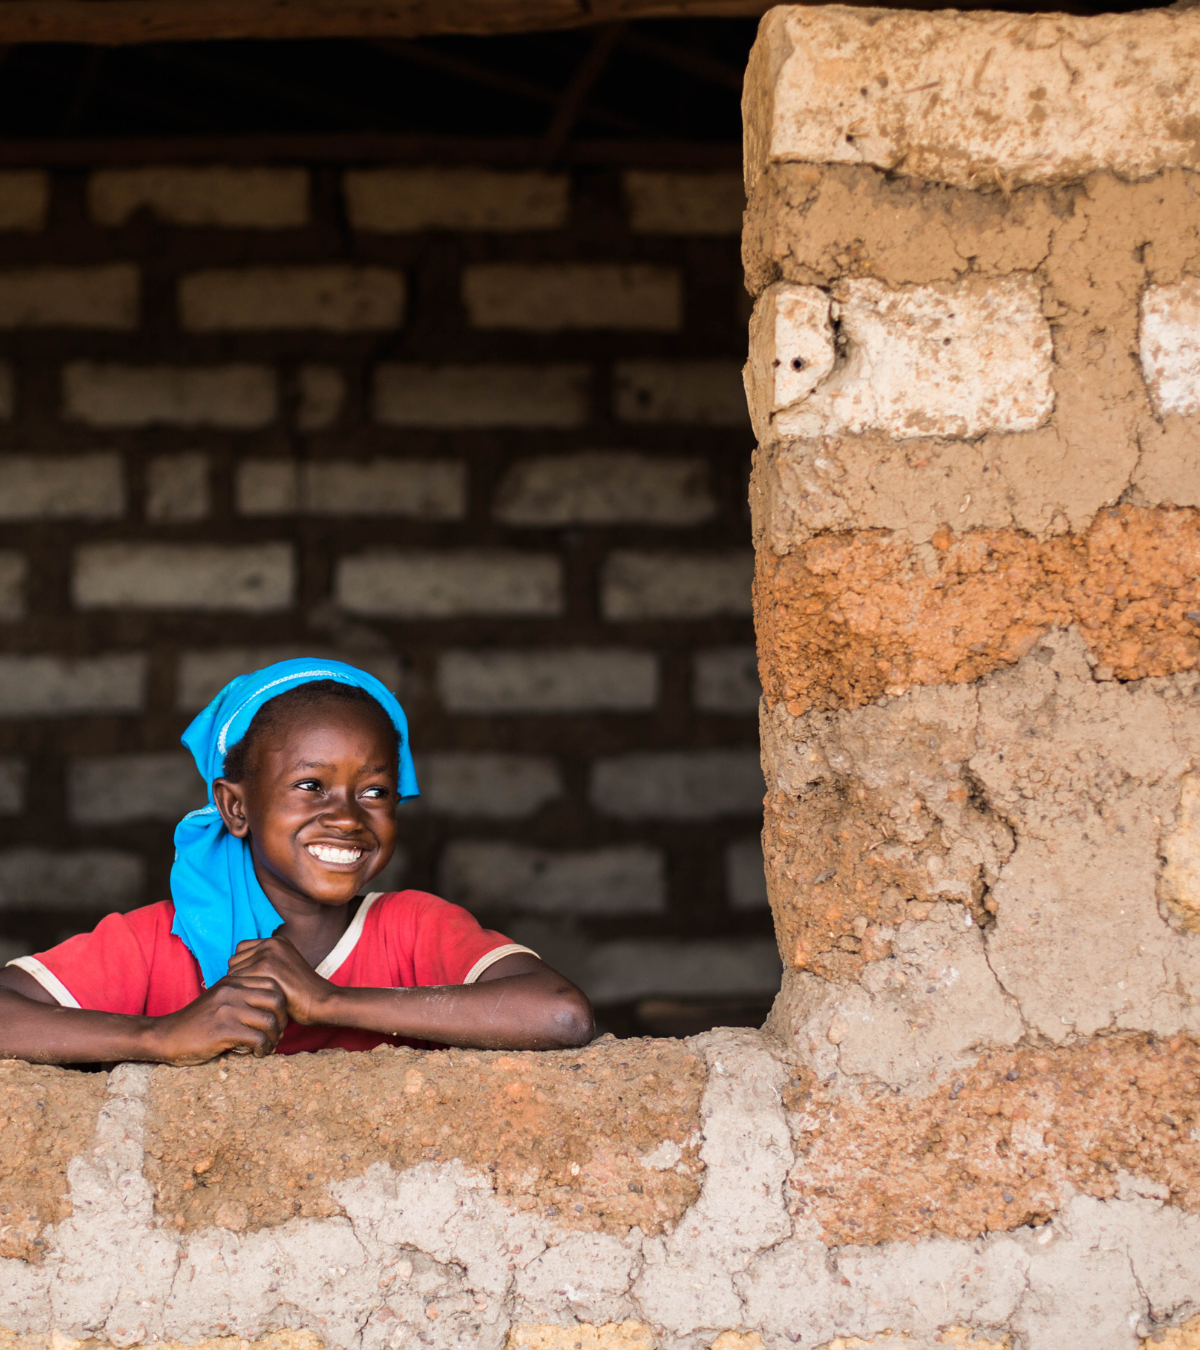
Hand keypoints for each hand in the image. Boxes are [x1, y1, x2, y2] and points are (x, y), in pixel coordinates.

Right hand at [144, 975, 287, 1064]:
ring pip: (270, 1020)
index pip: (273, 984)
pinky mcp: (223, 1030)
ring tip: (267, 1047)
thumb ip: (242, 997)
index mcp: (233, 981)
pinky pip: (258, 1038)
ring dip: (274, 1037)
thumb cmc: (196, 1022)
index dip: (281, 1004)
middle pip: (277, 1000)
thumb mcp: (220, 1000)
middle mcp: (232, 990)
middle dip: (282, 1020)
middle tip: (276, 1035)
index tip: (276, 1021)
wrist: (166, 1036)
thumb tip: (274, 1009)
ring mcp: (228, 1009)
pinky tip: (257, 1054)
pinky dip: (263, 1048)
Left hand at [225, 935, 336, 1026]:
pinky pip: (238, 982)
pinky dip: (242, 995)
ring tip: (254, 1000)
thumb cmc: (301, 993)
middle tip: (252, 995)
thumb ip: (264, 963)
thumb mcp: (284, 969)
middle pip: (233, 961)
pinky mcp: (266, 967)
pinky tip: (255, 1004)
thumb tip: (232, 973)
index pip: (240, 950)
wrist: (321, 1001)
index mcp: (276, 940)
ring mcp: (269, 953)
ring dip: (239, 989)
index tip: (252, 985)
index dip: (242, 968)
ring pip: (233, 973)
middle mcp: (271, 942)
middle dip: (239, 979)